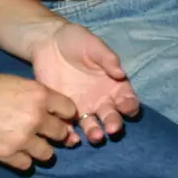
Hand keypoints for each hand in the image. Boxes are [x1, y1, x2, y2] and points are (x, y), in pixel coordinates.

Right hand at [0, 71, 79, 168]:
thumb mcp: (15, 82)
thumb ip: (36, 96)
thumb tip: (50, 110)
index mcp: (39, 95)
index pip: (70, 110)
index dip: (66, 115)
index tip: (61, 118)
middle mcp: (35, 117)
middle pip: (61, 134)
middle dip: (56, 134)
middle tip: (47, 133)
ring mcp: (22, 138)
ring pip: (47, 154)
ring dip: (41, 149)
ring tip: (30, 143)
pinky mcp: (6, 155)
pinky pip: (26, 165)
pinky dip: (23, 159)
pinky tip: (15, 151)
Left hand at [31, 23, 139, 142]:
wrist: (47, 43)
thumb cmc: (76, 41)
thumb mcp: (94, 45)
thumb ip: (107, 59)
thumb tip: (121, 74)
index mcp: (114, 85)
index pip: (128, 99)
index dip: (130, 105)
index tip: (126, 107)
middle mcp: (102, 100)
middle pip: (112, 117)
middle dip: (114, 124)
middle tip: (112, 128)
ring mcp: (83, 108)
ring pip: (93, 126)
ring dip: (96, 133)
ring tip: (95, 136)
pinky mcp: (64, 111)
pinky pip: (69, 127)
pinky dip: (71, 135)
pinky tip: (71, 136)